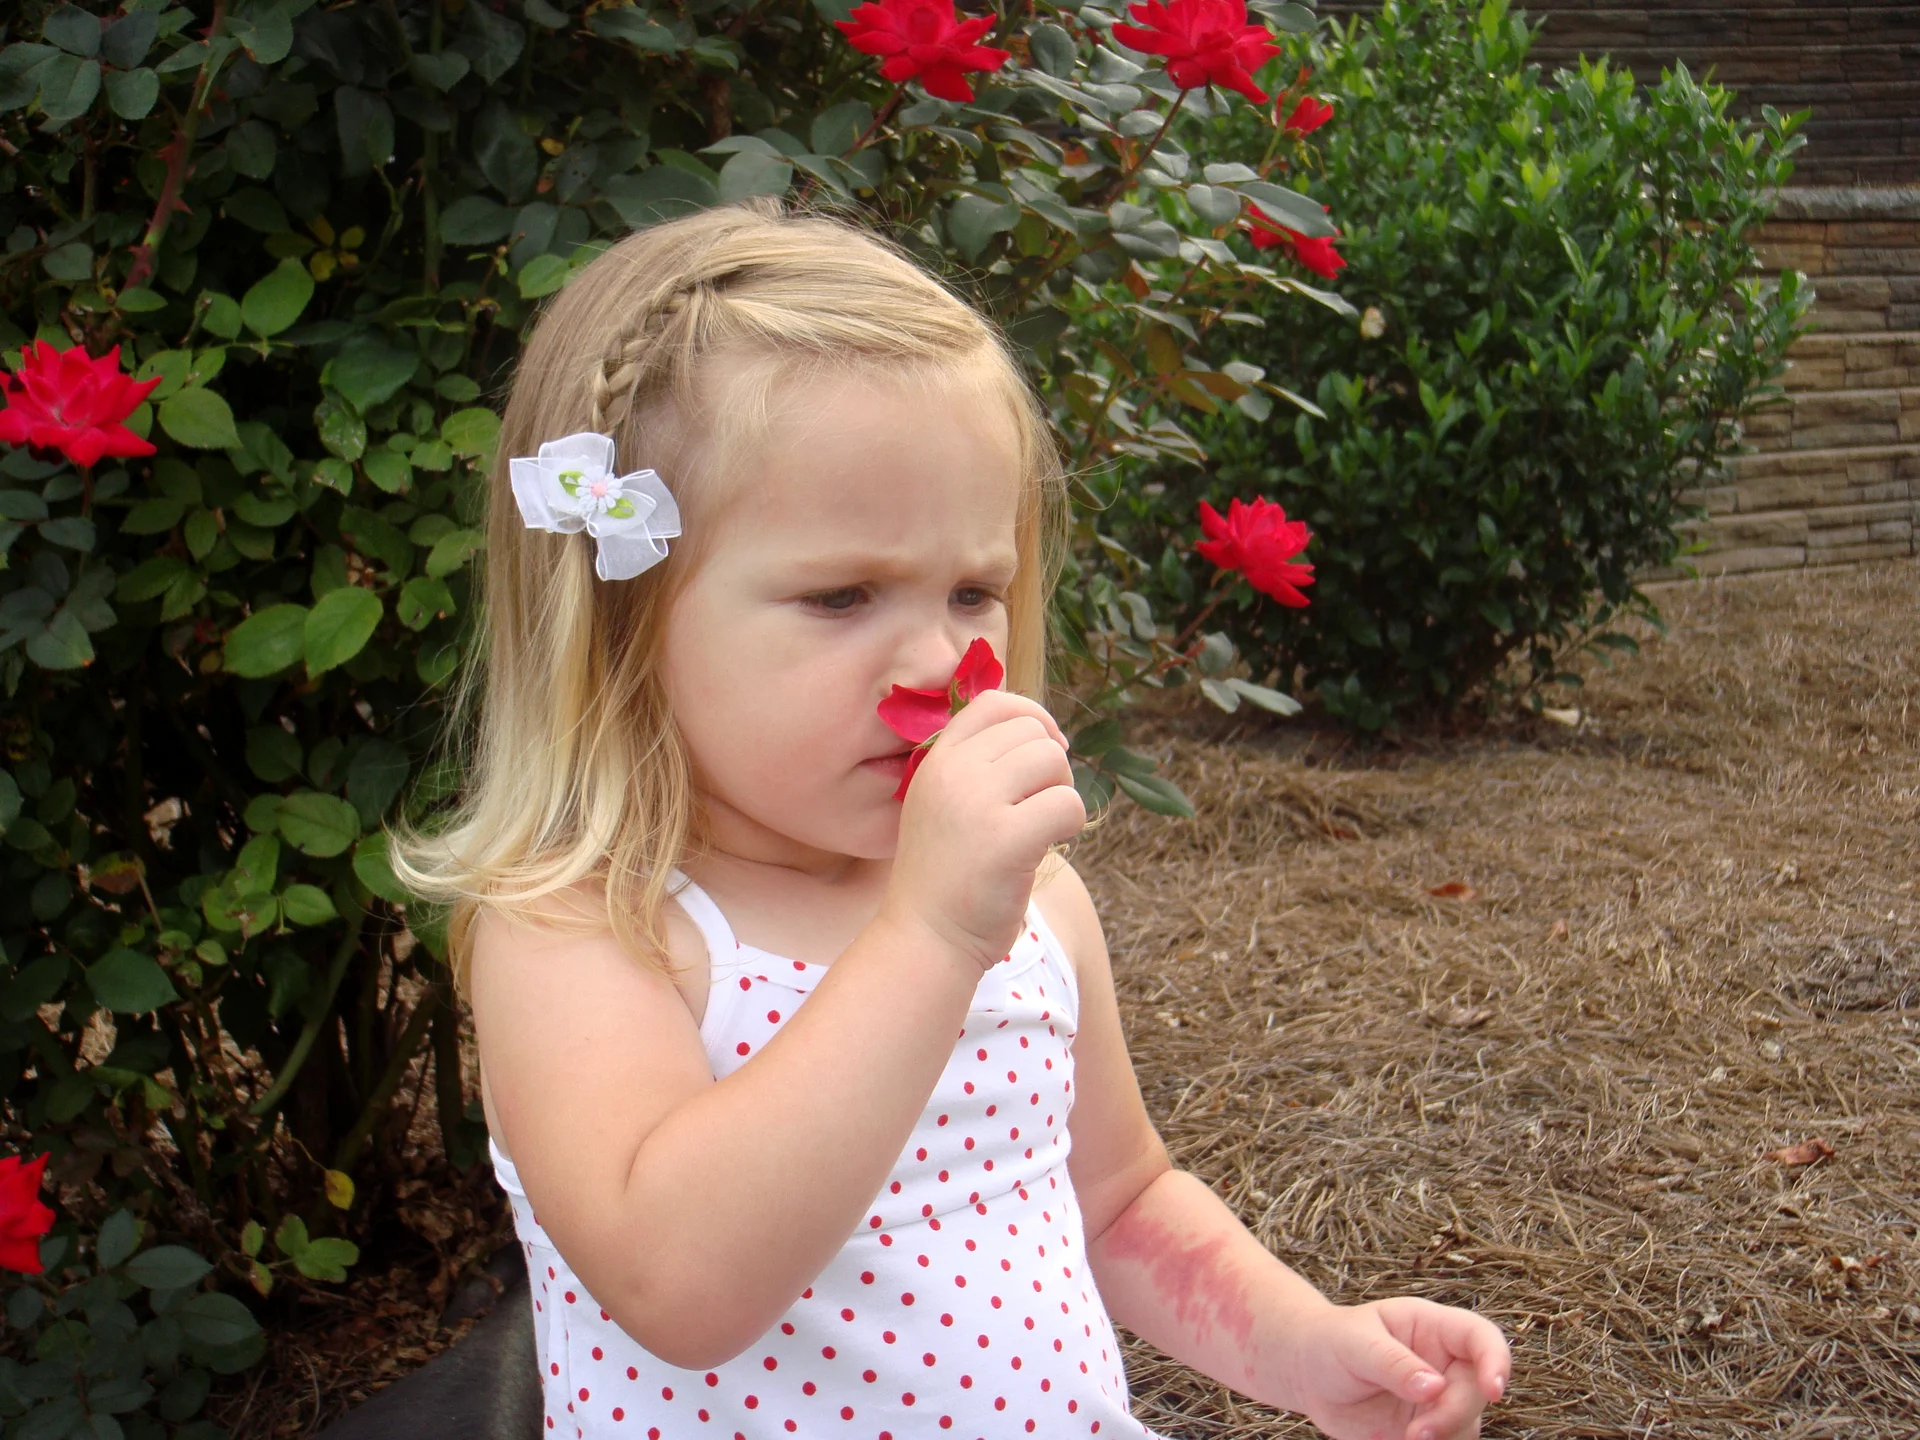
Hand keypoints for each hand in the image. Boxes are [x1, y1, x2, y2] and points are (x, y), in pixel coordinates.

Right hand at [882, 690, 1085, 970]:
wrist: (926, 937)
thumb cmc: (947, 876)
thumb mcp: (946, 804)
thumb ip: (980, 767)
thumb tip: (1045, 735)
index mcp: (937, 760)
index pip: (996, 703)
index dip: (1034, 717)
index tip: (1048, 752)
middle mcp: (953, 771)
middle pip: (1033, 733)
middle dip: (1051, 767)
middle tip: (1038, 809)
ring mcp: (976, 802)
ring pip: (1054, 762)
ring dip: (1060, 795)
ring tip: (1038, 829)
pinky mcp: (1006, 838)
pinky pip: (1068, 804)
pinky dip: (1070, 825)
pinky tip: (1046, 848)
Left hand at [1287, 1297, 1508, 1439]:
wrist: (1308, 1374)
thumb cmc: (1330, 1343)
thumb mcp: (1354, 1343)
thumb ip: (1393, 1363)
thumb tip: (1435, 1388)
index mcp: (1432, 1326)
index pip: (1481, 1337)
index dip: (1496, 1361)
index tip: (1492, 1391)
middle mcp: (1444, 1364)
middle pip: (1476, 1390)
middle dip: (1454, 1415)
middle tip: (1416, 1434)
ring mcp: (1439, 1400)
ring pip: (1466, 1426)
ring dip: (1443, 1438)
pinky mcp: (1427, 1430)